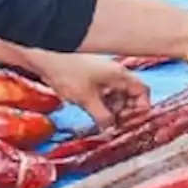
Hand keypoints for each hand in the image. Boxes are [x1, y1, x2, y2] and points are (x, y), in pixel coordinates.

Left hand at [30, 52, 151, 129]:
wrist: (46, 57)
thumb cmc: (67, 71)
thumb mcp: (87, 99)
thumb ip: (103, 117)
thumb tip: (110, 129)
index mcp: (119, 75)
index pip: (142, 91)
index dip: (140, 107)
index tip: (130, 121)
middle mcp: (114, 74)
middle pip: (130, 95)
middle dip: (124, 111)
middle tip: (115, 125)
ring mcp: (102, 75)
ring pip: (116, 95)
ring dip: (112, 110)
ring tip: (103, 122)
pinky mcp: (90, 79)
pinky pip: (103, 94)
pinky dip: (101, 104)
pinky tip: (93, 113)